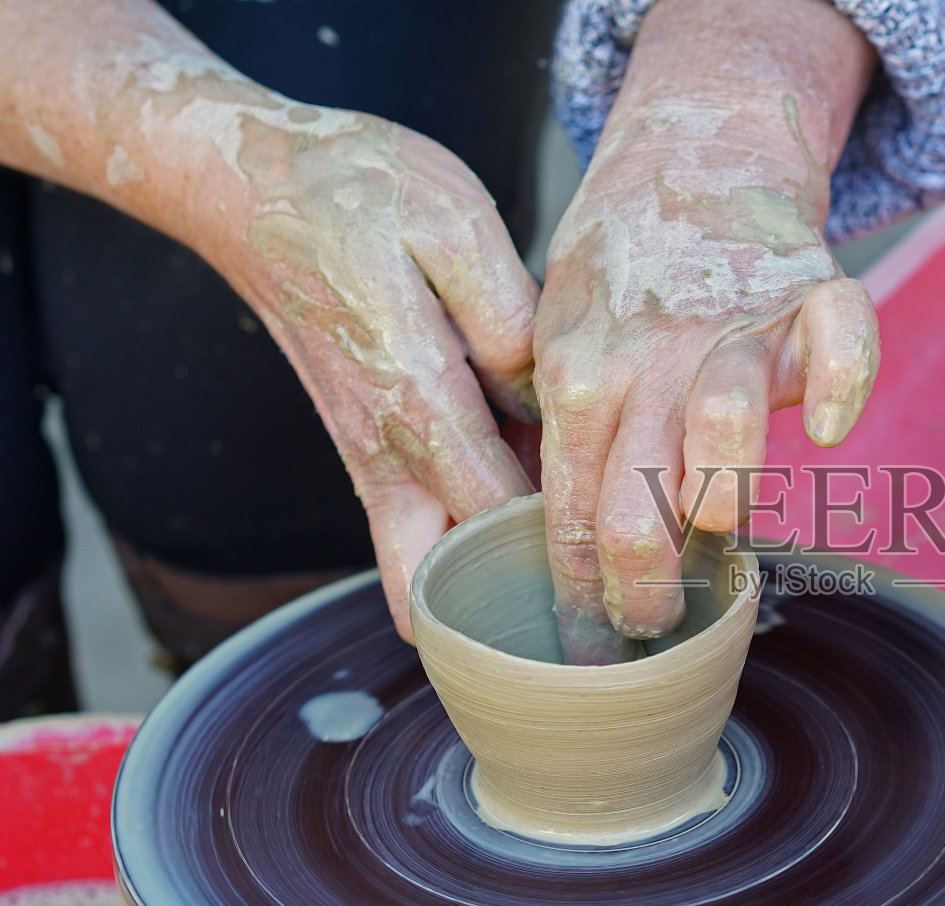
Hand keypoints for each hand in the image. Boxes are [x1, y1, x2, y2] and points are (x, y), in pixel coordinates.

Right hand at [196, 105, 537, 638]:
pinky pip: (413, 532)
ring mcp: (367, 459)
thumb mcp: (453, 222)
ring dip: (485, 580)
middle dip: (512, 604)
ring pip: (419, 572)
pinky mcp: (365, 450)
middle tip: (583, 591)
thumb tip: (547, 399)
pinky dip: (462, 546)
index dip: (565, 538)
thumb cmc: (355, 193)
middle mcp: (383, 451)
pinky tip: (530, 510)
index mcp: (416, 400)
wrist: (249, 186)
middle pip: (443, 585)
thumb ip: (510, 320)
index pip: (500, 515)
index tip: (619, 535)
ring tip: (566, 559)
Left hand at [520, 106, 878, 663]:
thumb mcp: (558, 343)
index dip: (580, 596)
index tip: (590, 655)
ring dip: (720, 494)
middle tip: (652, 629)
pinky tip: (829, 431)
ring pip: (723, 420)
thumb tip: (561, 555)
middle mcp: (651, 357)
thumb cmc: (623, 275)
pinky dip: (842, 383)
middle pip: (637, 496)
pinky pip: (843, 338)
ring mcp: (735, 324)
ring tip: (718, 534)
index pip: (572, 514)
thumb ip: (567, 439)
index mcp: (578, 378)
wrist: (691, 158)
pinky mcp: (814, 291)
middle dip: (643, 587)